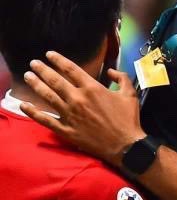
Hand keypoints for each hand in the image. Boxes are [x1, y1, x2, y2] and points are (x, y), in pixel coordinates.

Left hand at [20, 51, 145, 166]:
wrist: (124, 145)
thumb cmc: (127, 118)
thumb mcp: (129, 93)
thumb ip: (121, 77)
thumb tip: (110, 71)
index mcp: (92, 88)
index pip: (71, 69)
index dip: (58, 60)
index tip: (49, 54)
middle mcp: (78, 99)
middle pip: (55, 80)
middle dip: (42, 70)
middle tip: (33, 63)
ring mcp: (70, 115)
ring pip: (48, 97)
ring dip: (36, 85)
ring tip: (27, 76)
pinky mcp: (66, 130)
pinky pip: (46, 120)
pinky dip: (33, 112)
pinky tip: (24, 105)